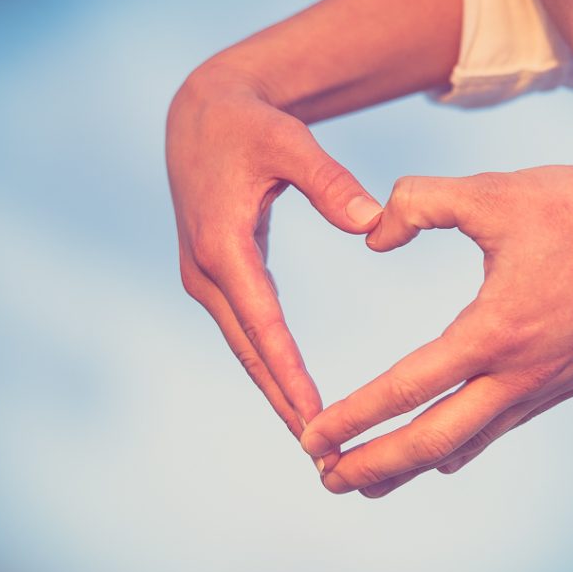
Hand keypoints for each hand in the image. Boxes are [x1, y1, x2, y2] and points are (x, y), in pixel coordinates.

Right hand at [166, 66, 381, 462]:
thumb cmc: (247, 124)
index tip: (315, 419)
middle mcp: (205, 271)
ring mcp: (204, 277)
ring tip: (311, 442)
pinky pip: (245, 331)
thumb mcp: (289, 140)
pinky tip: (293, 394)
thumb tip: (373, 222)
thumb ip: (329, 181)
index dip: (289, 373)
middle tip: (320, 457)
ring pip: (244, 348)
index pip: (262, 323)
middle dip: (284, 404)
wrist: (199, 114)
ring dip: (274, 393)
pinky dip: (268, 365)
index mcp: (223, 244)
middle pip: (250, 352)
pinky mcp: (213, 275)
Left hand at [300, 156, 572, 495]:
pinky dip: (465, 443)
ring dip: (416, 465)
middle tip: (326, 480)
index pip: (408, 389)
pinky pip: (506, 426)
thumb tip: (372, 239)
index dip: (353, 418)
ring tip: (370, 478)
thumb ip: (417, 203)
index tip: (311, 437)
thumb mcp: (489, 191)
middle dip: (375, 466)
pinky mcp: (572, 383)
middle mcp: (523, 373)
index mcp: (496, 330)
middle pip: (435, 442)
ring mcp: (551, 385)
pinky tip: (444, 452)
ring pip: (471, 443)